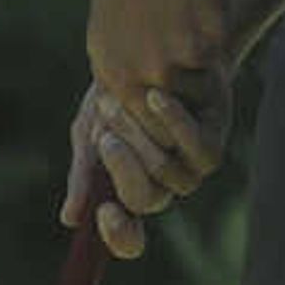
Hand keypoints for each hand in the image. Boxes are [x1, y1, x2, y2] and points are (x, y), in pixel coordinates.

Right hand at [60, 65, 231, 261]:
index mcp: (129, 189)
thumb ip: (85, 171)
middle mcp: (163, 186)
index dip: (119, 235)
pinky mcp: (214, 141)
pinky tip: (154, 95)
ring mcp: (190, 168)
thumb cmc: (117, 93)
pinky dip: (172, 121)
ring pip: (166, 171)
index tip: (104, 212)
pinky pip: (196, 147)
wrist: (156, 48)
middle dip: (120, 165)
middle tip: (105, 133)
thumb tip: (71, 218)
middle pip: (144, 199)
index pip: (129, 236)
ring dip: (138, 136)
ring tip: (118, 98)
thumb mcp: (90, 128)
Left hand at [86, 0, 230, 108]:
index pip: (144, 127)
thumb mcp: (106, 35)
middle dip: (188, 100)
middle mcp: (141, 77)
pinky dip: (217, 39)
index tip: (174, 101)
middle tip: (192, 75)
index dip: (164, 118)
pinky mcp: (205, 44)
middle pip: (176, 116)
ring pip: (203, 88)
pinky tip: (204, 12)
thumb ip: (120, 76)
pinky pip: (220, 57)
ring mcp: (174, 63)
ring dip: (206, 70)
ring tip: (193, 34)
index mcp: (113, 77)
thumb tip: (129, 112)